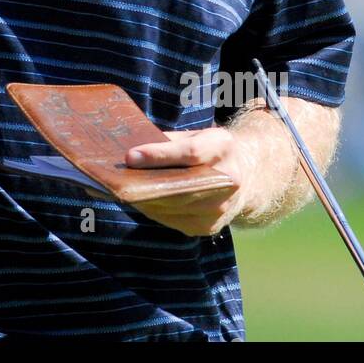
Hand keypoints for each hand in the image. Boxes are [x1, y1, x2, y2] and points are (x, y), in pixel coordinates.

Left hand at [124, 127, 253, 236]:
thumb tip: (129, 156)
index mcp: (222, 148)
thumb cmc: (208, 149)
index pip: (189, 154)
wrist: (247, 176)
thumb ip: (167, 143)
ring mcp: (220, 208)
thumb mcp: (195, 135)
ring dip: (144, 200)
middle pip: (179, 187)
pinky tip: (139, 201)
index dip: (158, 156)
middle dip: (144, 184)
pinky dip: (153, 211)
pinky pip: (173, 220)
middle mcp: (227, 180)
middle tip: (116, 180)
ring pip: (173, 207)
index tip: (129, 157)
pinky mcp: (209, 227)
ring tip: (121, 191)